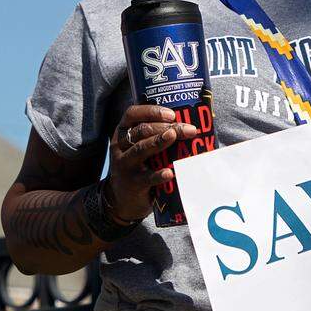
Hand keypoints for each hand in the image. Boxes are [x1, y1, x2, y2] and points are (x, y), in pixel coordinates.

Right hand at [105, 104, 198, 222]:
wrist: (123, 199)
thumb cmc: (139, 165)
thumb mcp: (139, 147)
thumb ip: (156, 135)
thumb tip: (190, 125)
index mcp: (123, 132)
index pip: (132, 114)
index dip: (151, 111)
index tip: (172, 114)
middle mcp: (121, 145)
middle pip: (142, 130)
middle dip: (166, 127)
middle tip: (188, 129)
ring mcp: (125, 164)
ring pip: (140, 149)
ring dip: (158, 141)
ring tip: (173, 136)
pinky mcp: (132, 183)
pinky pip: (146, 177)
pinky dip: (158, 174)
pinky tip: (170, 172)